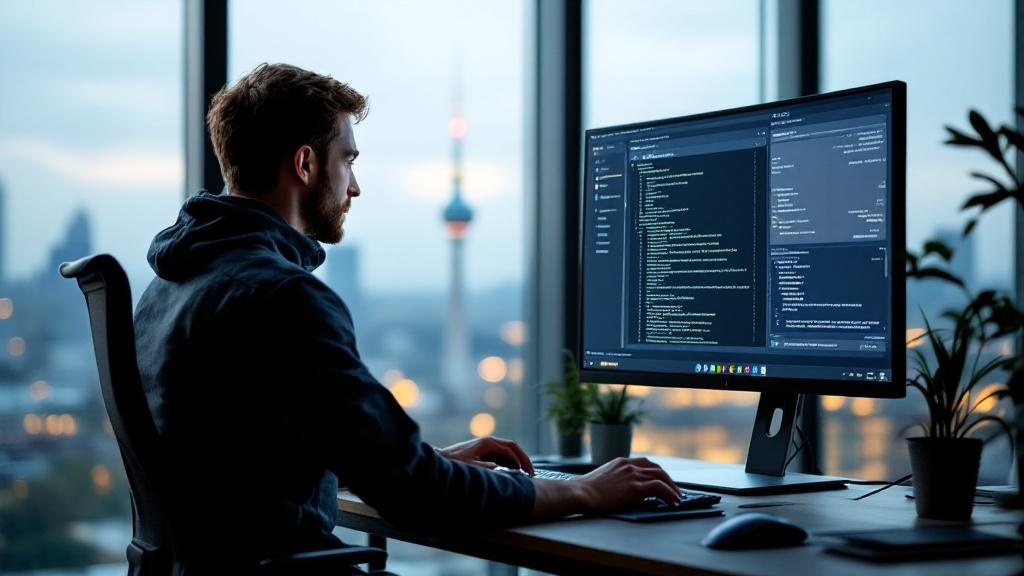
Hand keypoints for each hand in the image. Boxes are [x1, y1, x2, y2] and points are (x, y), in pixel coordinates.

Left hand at [436, 436, 534, 474]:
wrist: (444, 457)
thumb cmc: (456, 462)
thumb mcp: (469, 466)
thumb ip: (483, 466)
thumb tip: (497, 466)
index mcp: (488, 443)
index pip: (510, 450)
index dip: (519, 461)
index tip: (525, 473)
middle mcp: (490, 441)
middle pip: (513, 446)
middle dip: (524, 458)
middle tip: (532, 472)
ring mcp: (489, 443)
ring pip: (510, 448)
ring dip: (520, 458)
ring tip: (527, 471)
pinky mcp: (487, 448)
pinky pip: (504, 452)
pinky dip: (513, 459)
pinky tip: (516, 469)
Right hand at [529, 457, 679, 519]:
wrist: (581, 493)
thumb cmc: (586, 491)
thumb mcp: (602, 478)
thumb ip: (615, 478)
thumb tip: (623, 488)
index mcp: (621, 462)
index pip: (645, 463)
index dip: (657, 472)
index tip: (662, 480)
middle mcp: (629, 465)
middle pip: (656, 469)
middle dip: (668, 480)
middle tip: (674, 490)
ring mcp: (633, 475)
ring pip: (661, 477)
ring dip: (672, 488)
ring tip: (677, 498)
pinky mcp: (635, 487)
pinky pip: (659, 488)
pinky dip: (669, 494)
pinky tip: (673, 501)